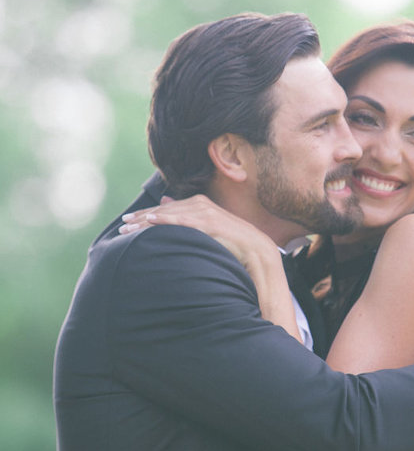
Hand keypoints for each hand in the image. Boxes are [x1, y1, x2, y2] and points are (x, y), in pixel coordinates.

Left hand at [119, 194, 277, 268]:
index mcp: (199, 204)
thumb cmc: (232, 241)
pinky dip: (165, 220)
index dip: (145, 215)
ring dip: (147, 221)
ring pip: (168, 215)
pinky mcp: (208, 222)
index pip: (166, 209)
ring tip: (129, 229)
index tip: (128, 222)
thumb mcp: (208, 228)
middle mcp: (199, 204)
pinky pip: (182, 220)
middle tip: (122, 227)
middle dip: (140, 218)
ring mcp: (204, 211)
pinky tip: (150, 222)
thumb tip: (166, 203)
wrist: (255, 248)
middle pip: (163, 210)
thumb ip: (188, 217)